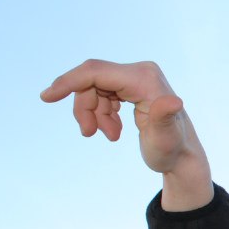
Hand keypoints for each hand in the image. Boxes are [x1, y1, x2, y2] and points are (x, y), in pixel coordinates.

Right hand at [41, 59, 212, 209]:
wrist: (182, 157)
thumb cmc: (172, 151)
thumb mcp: (165, 139)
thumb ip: (165, 118)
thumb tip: (174, 101)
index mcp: (144, 78)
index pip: (96, 72)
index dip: (68, 82)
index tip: (46, 97)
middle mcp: (141, 72)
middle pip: (92, 80)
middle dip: (84, 107)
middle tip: (88, 134)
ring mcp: (137, 77)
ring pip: (95, 88)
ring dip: (94, 113)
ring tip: (110, 136)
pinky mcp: (134, 85)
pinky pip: (102, 92)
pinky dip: (101, 112)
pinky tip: (113, 129)